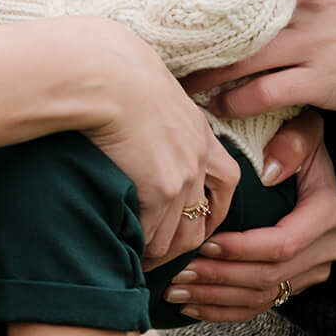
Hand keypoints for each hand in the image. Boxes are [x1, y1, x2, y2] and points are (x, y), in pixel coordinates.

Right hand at [71, 20, 243, 267]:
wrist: (110, 77)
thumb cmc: (119, 75)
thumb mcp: (155, 93)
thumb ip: (160, 116)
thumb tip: (141, 122)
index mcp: (201, 134)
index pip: (226, 182)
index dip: (212, 209)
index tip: (197, 222)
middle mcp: (199, 161)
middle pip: (203, 222)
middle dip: (184, 244)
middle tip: (162, 254)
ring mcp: (182, 179)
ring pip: (176, 238)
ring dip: (157, 253)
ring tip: (137, 259)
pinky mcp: (158, 191)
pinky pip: (151, 234)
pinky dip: (138, 246)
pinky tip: (123, 248)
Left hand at [165, 110, 335, 321]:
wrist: (307, 165)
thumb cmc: (296, 142)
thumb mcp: (302, 129)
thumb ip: (292, 142)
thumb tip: (269, 172)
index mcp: (328, 213)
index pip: (282, 244)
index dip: (241, 249)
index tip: (204, 243)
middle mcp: (327, 248)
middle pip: (268, 276)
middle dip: (220, 277)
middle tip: (179, 272)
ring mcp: (312, 270)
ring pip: (261, 297)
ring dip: (215, 297)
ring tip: (176, 290)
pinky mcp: (295, 282)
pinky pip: (260, 307)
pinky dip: (224, 310)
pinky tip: (193, 306)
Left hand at [181, 0, 335, 116]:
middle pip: (224, 15)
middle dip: (184, 30)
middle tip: (148, 40)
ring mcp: (310, 40)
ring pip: (235, 59)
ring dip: (200, 74)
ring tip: (173, 79)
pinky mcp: (323, 80)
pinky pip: (264, 94)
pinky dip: (234, 103)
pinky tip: (217, 106)